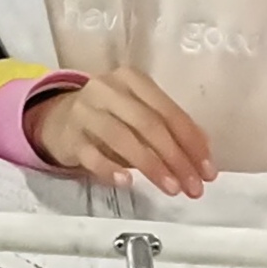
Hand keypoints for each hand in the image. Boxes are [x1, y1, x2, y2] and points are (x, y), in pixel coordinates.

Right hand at [24, 68, 214, 196]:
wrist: (58, 119)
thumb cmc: (110, 117)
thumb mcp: (138, 113)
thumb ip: (168, 127)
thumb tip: (204, 153)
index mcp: (131, 79)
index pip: (168, 111)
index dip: (192, 142)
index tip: (208, 171)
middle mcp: (107, 89)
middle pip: (148, 124)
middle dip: (176, 158)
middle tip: (193, 187)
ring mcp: (85, 111)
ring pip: (123, 138)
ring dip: (152, 166)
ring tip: (172, 189)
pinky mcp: (69, 136)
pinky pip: (92, 155)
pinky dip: (111, 169)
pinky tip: (127, 182)